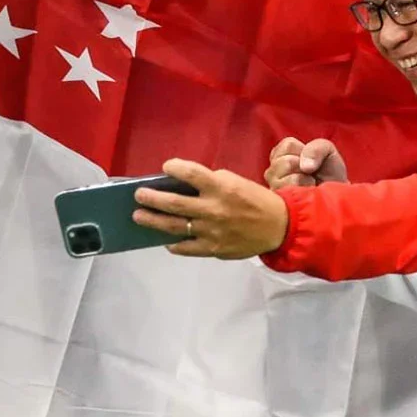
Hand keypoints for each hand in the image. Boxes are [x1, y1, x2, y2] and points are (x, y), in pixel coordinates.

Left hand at [133, 159, 289, 258]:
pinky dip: (173, 243)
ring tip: (139, 215)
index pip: (191, 174)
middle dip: (152, 198)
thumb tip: (183, 185)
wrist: (277, 226)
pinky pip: (186, 247)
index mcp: (221, 187)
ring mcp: (211, 231)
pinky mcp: (213, 248)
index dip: (174, 168)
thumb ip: (211, 183)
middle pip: (174, 203)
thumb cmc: (254, 199)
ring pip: (175, 226)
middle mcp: (213, 208)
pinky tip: (165, 239)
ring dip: (153, 220)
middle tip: (138, 195)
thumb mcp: (235, 182)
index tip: (165, 167)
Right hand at [266, 137, 348, 190]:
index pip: (287, 145)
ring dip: (305, 181)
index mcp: (281, 153)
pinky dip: (304, 192)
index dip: (305, 152)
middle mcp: (272, 170)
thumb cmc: (329, 172)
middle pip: (285, 163)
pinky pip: (291, 194)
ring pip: (287, 179)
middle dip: (305, 169)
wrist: (336, 196)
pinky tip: (307, 194)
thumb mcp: (327, 151)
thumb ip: (316, 148)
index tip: (312, 161)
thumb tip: (304, 166)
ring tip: (309, 185)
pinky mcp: (279, 204)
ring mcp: (274, 188)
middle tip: (311, 175)